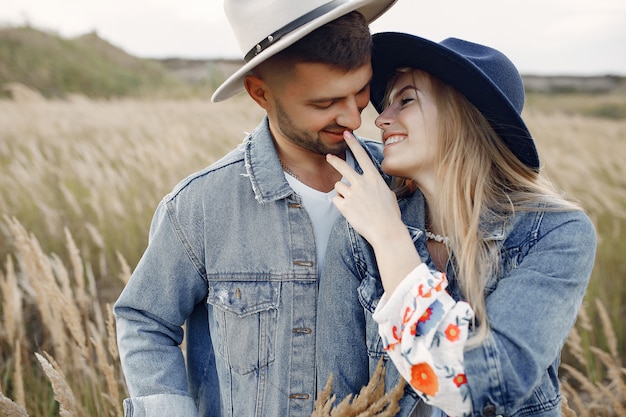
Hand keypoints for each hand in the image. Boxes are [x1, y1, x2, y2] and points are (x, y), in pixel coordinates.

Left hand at [326, 131, 403, 246]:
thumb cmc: (390, 214)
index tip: (347, 134)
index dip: (353, 144)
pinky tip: (351, 210)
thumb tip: (371, 185)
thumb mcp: (389, 194)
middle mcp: (361, 183)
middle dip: (334, 160)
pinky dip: (341, 204)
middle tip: (328, 156)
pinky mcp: (344, 206)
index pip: (362, 155)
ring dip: (343, 192)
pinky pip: (336, 200)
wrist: (386, 231)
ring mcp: (352, 194)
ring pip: (338, 185)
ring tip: (354, 202)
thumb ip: (377, 186)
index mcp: (374, 178)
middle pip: (343, 166)